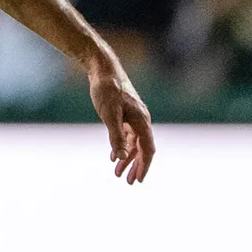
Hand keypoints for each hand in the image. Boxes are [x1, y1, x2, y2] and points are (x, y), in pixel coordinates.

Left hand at [88, 55, 154, 184]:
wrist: (102, 69)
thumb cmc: (106, 90)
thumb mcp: (109, 114)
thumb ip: (116, 136)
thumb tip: (122, 157)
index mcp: (142, 121)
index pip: (148, 150)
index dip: (144, 166)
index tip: (138, 180)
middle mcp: (141, 120)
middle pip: (143, 149)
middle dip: (136, 166)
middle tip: (129, 182)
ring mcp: (134, 117)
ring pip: (134, 143)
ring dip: (127, 158)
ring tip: (118, 173)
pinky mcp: (125, 113)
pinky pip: (127, 135)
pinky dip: (122, 146)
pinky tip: (114, 156)